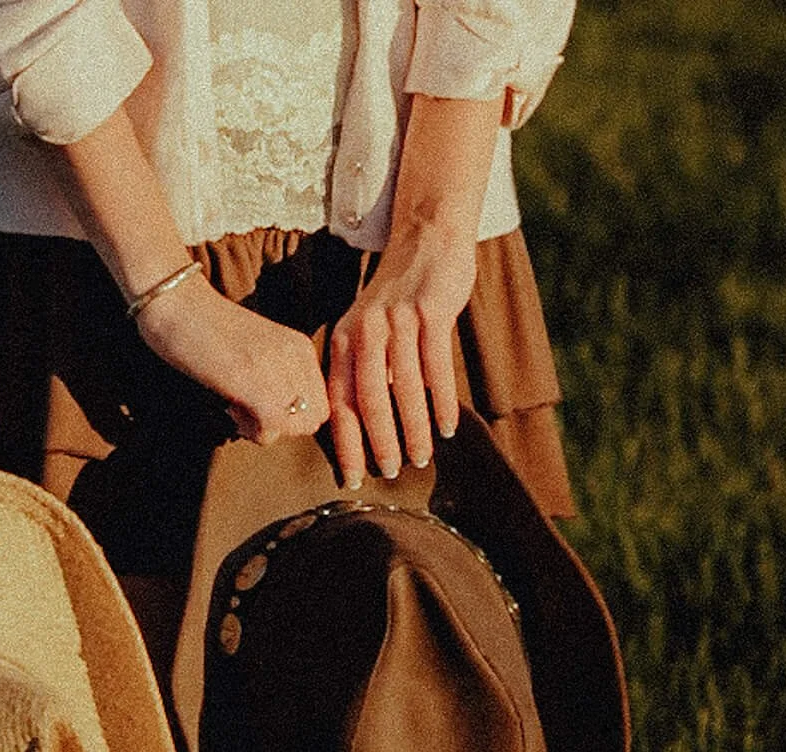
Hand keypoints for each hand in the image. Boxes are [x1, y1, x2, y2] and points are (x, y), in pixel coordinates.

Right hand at [135, 272, 327, 443]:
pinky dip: (251, 430)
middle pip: (312, 421)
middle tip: (249, 409)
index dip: (292, 417)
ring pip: (295, 428)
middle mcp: (296, 355)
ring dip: (265, 429)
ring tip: (235, 405)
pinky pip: (272, 428)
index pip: (320, 405)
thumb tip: (285, 420)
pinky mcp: (253, 381)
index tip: (261, 403)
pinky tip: (230, 407)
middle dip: (283, 427)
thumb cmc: (207, 331)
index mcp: (301, 347)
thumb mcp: (259, 351)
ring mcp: (277, 367)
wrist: (176, 303)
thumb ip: (279, 377)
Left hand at [326, 221, 476, 488]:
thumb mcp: (369, 330)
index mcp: (345, 340)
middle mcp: (366, 331)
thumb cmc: (399, 296)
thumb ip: (365, 371)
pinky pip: (436, 368)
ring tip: (422, 457)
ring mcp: (398, 321)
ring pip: (404, 388)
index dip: (346, 444)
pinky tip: (446, 428)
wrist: (426, 239)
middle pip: (368, 399)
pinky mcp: (430, 312)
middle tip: (391, 473)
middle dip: (379, 443)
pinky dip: (441, 402)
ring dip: (414, 429)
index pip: (339, 402)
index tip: (354, 478)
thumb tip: (369, 427)